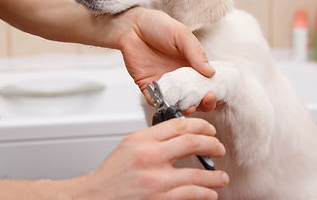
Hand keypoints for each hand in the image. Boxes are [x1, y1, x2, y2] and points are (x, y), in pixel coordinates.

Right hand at [70, 118, 228, 199]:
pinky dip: (205, 194)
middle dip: (213, 145)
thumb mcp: (130, 145)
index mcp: (142, 140)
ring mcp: (155, 181)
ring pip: (197, 174)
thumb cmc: (112, 174)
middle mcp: (149, 157)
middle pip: (192, 143)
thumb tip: (182, 133)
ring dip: (215, 176)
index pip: (179, 125)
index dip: (201, 125)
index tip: (210, 130)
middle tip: (220, 149)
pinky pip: (191, 195)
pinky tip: (210, 193)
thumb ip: (154, 137)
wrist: (96, 197)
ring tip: (221, 178)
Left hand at [117, 7, 221, 112]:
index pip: (207, 84)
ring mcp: (165, 84)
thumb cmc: (159, 26)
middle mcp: (181, 78)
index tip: (217, 94)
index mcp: (193, 66)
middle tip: (207, 99)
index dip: (214, 92)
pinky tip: (168, 102)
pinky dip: (162, 105)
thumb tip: (211, 73)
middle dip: (204, 104)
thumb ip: (196, 53)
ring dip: (186, 108)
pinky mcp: (149, 87)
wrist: (133, 25)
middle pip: (196, 98)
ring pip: (178, 104)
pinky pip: (156, 101)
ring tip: (190, 106)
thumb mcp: (182, 35)